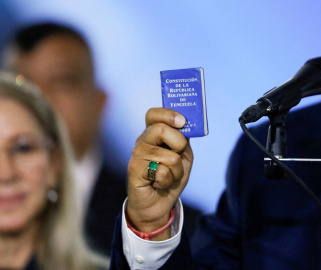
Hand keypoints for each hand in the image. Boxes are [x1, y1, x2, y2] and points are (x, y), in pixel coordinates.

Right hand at [126, 108, 192, 239]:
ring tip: (168, 176)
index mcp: (153, 134)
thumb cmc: (170, 177)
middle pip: (161, 129)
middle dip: (179, 144)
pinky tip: (158, 184)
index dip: (168, 114)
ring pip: (169, 156)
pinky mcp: (135, 170)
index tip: (182, 122)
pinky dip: (168, 181)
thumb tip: (186, 124)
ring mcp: (137, 155)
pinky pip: (162, 172)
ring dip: (176, 171)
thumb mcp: (183, 156)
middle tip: (177, 157)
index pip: (153, 114)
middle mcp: (143, 141)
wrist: (158, 204)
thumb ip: (184, 140)